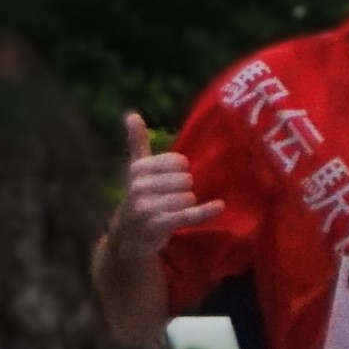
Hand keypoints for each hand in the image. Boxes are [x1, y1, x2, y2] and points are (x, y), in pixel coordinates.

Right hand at [107, 109, 224, 258]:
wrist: (128, 235)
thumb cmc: (139, 196)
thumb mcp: (137, 169)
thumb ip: (137, 142)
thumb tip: (131, 114)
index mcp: (138, 169)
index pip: (177, 162)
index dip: (181, 170)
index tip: (172, 179)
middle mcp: (139, 187)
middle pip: (185, 179)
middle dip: (184, 189)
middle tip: (172, 198)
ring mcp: (147, 207)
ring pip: (188, 197)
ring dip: (187, 203)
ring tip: (173, 209)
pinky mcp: (159, 225)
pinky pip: (189, 214)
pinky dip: (206, 211)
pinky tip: (219, 206)